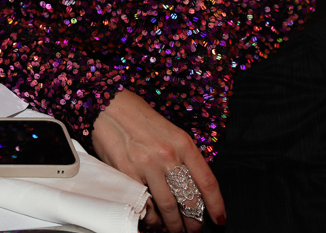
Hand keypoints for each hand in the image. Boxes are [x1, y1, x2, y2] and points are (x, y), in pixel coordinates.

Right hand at [93, 89, 225, 231]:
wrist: (107, 105)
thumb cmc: (137, 117)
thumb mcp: (169, 131)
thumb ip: (181, 156)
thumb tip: (191, 186)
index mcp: (182, 143)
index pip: (207, 182)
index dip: (216, 206)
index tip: (219, 219)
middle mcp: (167, 155)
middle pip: (189, 200)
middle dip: (194, 222)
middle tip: (193, 229)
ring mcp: (146, 165)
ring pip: (168, 207)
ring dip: (174, 224)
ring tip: (174, 229)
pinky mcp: (126, 172)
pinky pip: (144, 203)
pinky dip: (150, 216)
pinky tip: (153, 218)